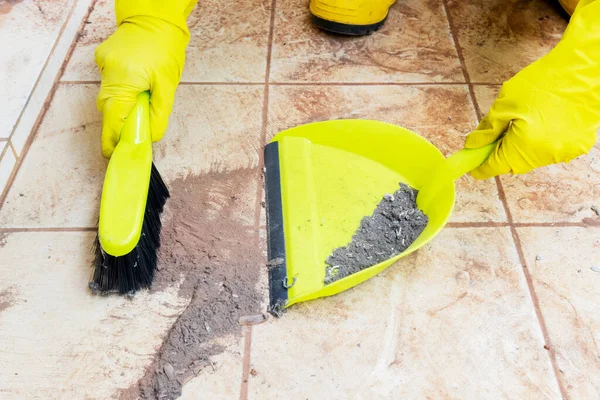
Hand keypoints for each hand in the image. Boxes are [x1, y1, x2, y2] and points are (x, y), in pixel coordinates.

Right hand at [95, 15, 188, 157]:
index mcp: (124, 82)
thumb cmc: (165, 48)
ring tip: (140, 107)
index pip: (113, 120)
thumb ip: (159, 114)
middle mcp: (109, 75)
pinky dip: (121, 90)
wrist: (155, 17)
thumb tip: (151, 137)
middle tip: (133, 137)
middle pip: (108, 111)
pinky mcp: (104, 59)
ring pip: (109, 97)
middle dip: (120, 126)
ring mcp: (104, 66)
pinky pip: (110, 83)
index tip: (113, 155)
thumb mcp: (168, 85)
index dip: (112, 140)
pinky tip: (136, 84)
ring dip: (122, 108)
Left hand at [465, 0, 599, 179]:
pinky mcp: (578, 146)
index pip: (494, 167)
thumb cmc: (545, 82)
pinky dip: (541, 143)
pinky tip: (544, 122)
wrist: (586, 69)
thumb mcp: (506, 103)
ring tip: (524, 122)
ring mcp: (564, 153)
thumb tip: (473, 144)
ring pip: (532, 159)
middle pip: (513, 164)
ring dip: (521, 148)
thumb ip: (488, 128)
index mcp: (524, 147)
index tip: (470, 167)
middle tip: (494, 137)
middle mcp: (545, 156)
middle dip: (500, 154)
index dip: (480, 166)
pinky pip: (551, 151)